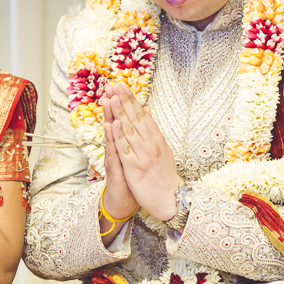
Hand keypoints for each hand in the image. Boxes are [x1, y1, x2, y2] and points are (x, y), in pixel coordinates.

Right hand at [100, 90, 138, 221]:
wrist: (122, 202)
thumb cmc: (130, 178)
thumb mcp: (133, 156)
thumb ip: (135, 136)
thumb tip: (142, 116)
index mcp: (123, 145)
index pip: (121, 120)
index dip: (121, 104)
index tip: (119, 86)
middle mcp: (116, 149)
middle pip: (113, 123)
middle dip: (112, 105)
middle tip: (109, 87)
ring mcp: (113, 158)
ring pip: (110, 135)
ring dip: (109, 117)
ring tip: (107, 100)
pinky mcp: (114, 170)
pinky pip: (113, 152)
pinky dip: (112, 139)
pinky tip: (110, 126)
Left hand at [104, 82, 183, 221]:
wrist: (171, 199)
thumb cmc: (164, 175)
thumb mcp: (161, 148)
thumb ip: (152, 129)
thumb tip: (145, 109)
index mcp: (156, 138)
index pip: (141, 115)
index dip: (131, 100)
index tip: (122, 86)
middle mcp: (151, 143)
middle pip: (135, 118)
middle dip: (124, 101)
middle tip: (115, 84)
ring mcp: (143, 154)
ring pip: (129, 130)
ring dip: (120, 112)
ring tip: (112, 97)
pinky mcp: (135, 167)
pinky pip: (125, 149)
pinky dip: (119, 136)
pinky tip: (114, 124)